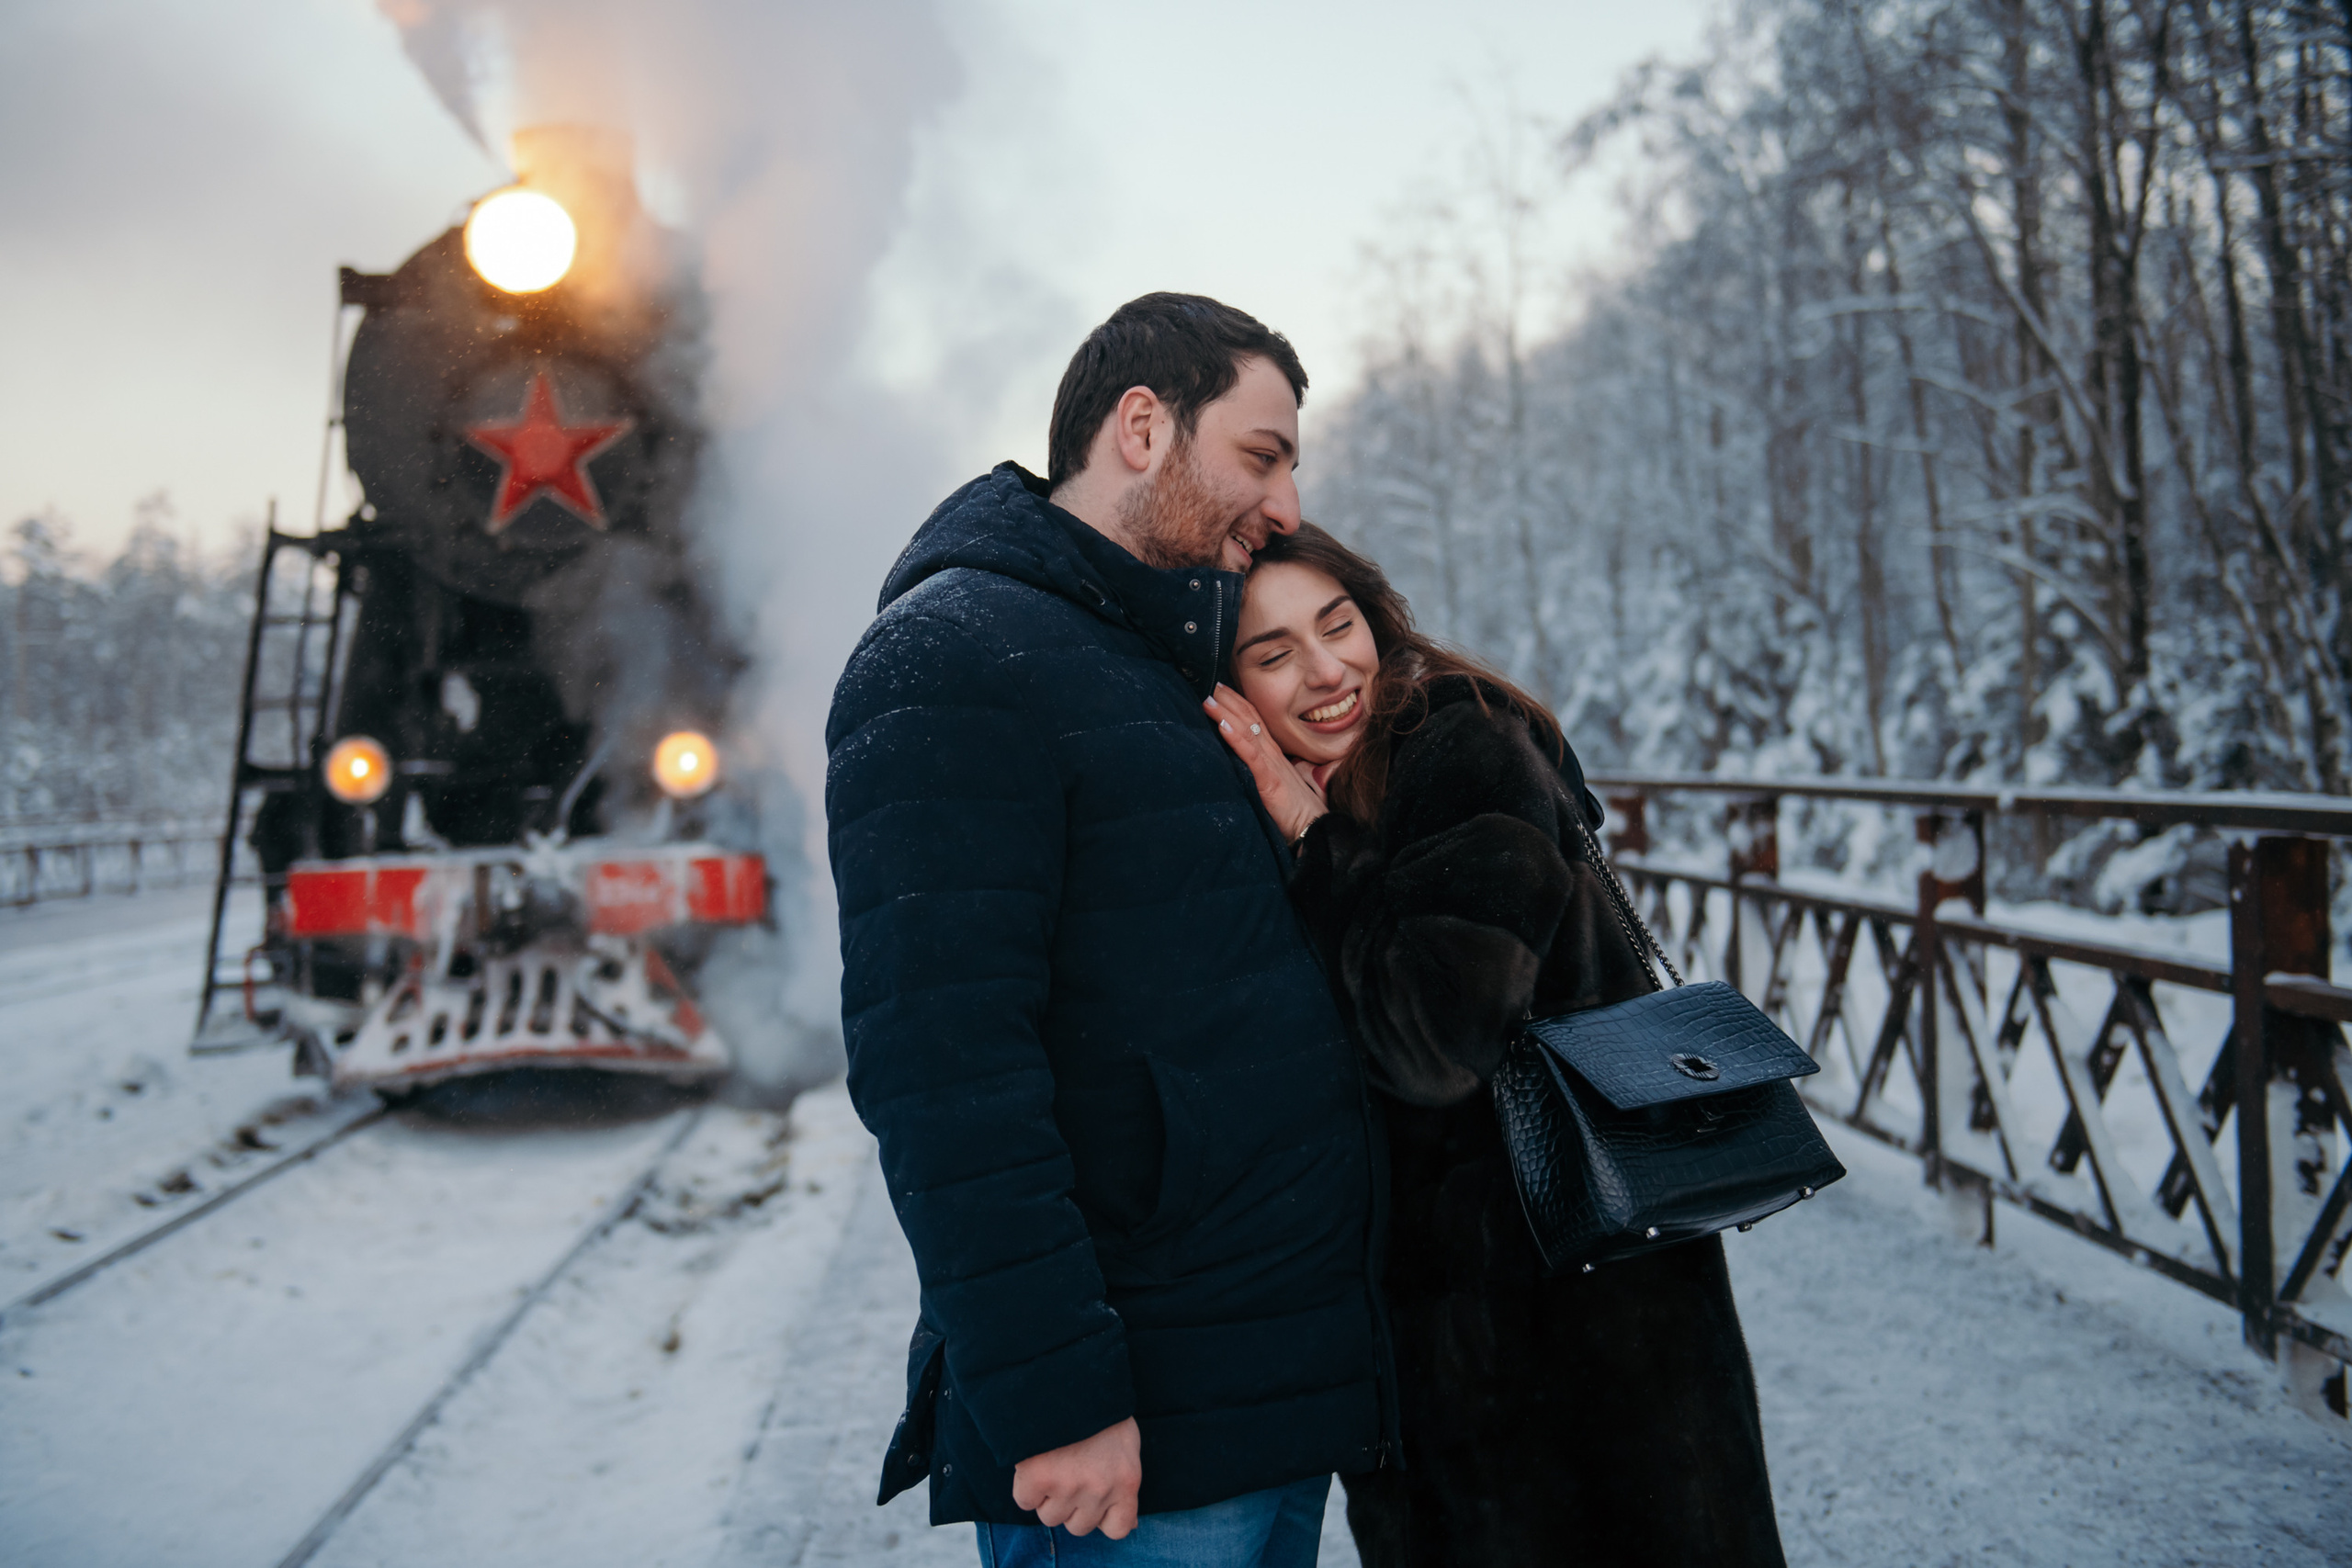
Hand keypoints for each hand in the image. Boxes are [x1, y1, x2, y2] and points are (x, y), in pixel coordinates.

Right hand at [1011, 1417, 1140, 1538]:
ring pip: (1050, 1517)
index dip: (1102, 1517)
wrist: (1071, 1379)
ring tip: (1052, 1465)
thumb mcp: (1127, 1447)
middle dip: (1072, 1506)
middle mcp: (1099, 1490)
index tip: (1094, 1500)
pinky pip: (1025, 1501)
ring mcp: (1067, 1487)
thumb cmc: (1101, 1412)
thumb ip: (1124, 1486)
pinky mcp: (1037, 1478)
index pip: (1118, 1529)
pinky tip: (1035, 1463)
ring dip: (1047, 1497)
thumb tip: (1128, 1526)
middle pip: (1079, 1527)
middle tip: (1069, 1475)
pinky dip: (1026, 1487)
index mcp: (1126, 1482)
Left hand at [1204, 685, 1327, 843]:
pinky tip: (1222, 725)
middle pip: (1250, 718)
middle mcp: (1273, 754)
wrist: (1314, 828)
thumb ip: (1266, 772)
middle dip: (1230, 700)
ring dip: (1227, 713)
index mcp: (1274, 755)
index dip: (1240, 703)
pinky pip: (1250, 754)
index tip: (1222, 690)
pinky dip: (1235, 737)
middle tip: (1211, 685)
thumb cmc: (1297, 810)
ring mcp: (1272, 764)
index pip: (1256, 721)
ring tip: (1209, 699)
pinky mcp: (1269, 779)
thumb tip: (1251, 766)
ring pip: (1247, 730)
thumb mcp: (1278, 785)